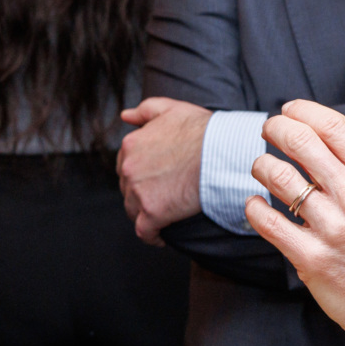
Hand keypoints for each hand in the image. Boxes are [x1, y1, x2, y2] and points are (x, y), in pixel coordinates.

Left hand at [117, 97, 210, 245]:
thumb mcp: (170, 109)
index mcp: (130, 145)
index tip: (153, 179)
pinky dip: (151, 236)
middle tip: (162, 195)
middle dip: (140, 193)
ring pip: (133, 210)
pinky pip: (144, 232)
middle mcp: (129, 169)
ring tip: (162, 216)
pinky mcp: (152, 213)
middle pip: (127, 188)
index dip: (139, 173)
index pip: (125, 166)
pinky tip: (160, 237)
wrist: (220, 153)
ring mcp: (138, 192)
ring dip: (144, 214)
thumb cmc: (201, 130)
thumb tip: (125, 116)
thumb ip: (144, 110)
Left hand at [243, 101, 344, 343]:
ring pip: (277, 176)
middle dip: (275, 129)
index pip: (332, 126)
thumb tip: (317, 139)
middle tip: (268, 131)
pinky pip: (266, 220)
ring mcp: (331, 227)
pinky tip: (255, 204)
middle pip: (300, 141)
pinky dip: (253, 207)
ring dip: (261, 166)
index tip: (288, 111)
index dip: (302, 111)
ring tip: (261, 169)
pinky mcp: (310, 257)